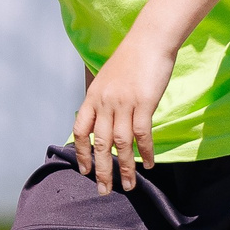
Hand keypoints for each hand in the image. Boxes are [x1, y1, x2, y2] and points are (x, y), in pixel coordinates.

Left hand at [71, 37, 174, 192]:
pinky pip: (142, 134)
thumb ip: (102, 99)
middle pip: (99, 144)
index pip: (81, 131)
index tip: (85, 171)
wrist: (149, 39)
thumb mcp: (107, 78)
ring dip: (125, 167)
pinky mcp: (143, 103)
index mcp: (93, 97)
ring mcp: (123, 103)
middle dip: (101, 170)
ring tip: (130, 185)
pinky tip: (148, 164)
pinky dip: (145, 151)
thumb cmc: (131, 58)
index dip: (81, 154)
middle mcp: (104, 102)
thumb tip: (102, 119)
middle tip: (104, 190)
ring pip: (120, 143)